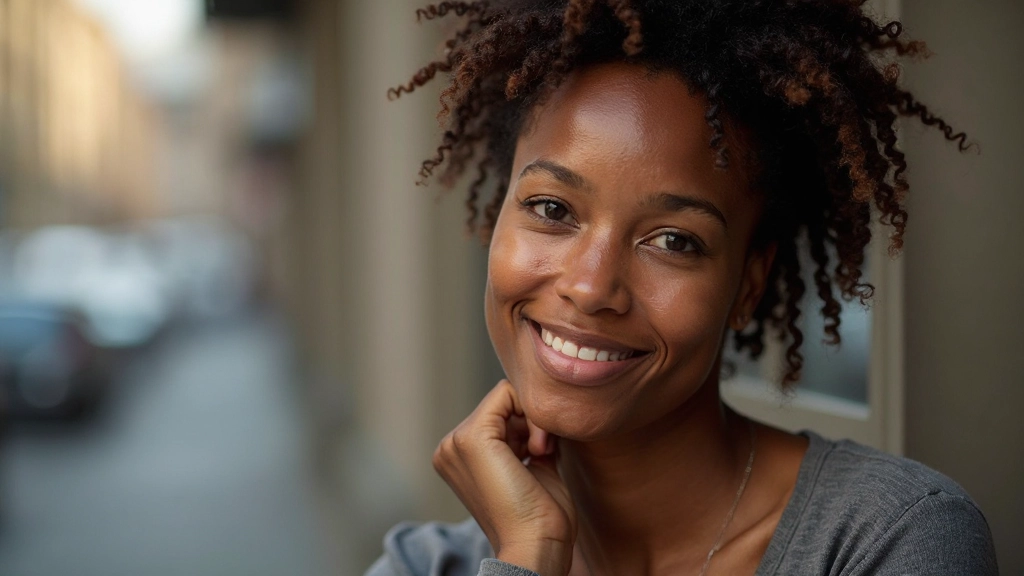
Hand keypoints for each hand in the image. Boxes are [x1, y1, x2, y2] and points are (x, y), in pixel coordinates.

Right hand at [433, 380, 576, 575]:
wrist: (535, 545)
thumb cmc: (539, 518)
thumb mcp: (530, 467)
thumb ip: (527, 440)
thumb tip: (540, 415)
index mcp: (458, 458)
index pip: (497, 415)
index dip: (527, 425)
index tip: (544, 452)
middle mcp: (450, 448)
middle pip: (501, 404)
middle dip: (530, 421)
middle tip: (544, 452)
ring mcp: (456, 442)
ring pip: (506, 396)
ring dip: (533, 420)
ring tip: (541, 454)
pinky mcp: (471, 437)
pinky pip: (507, 393)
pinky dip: (532, 415)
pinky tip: (539, 449)